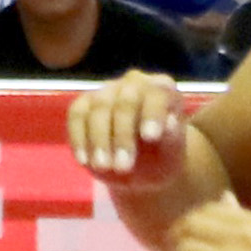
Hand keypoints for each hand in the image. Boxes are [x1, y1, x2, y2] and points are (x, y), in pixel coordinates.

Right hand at [63, 72, 196, 193]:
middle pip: (125, 101)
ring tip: (103, 168)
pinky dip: (79, 138)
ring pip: (98, 108)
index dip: (153, 113)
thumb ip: (173, 138)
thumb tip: (170, 124)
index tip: (150, 138)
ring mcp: (107, 90)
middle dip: (122, 135)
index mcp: (162, 88)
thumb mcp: (173, 153)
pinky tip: (84, 161)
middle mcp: (134, 82)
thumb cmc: (163, 156)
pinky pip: (77, 115)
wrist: (143, 167)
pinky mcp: (85, 103)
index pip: (157, 94)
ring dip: (99, 140)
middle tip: (123, 167)